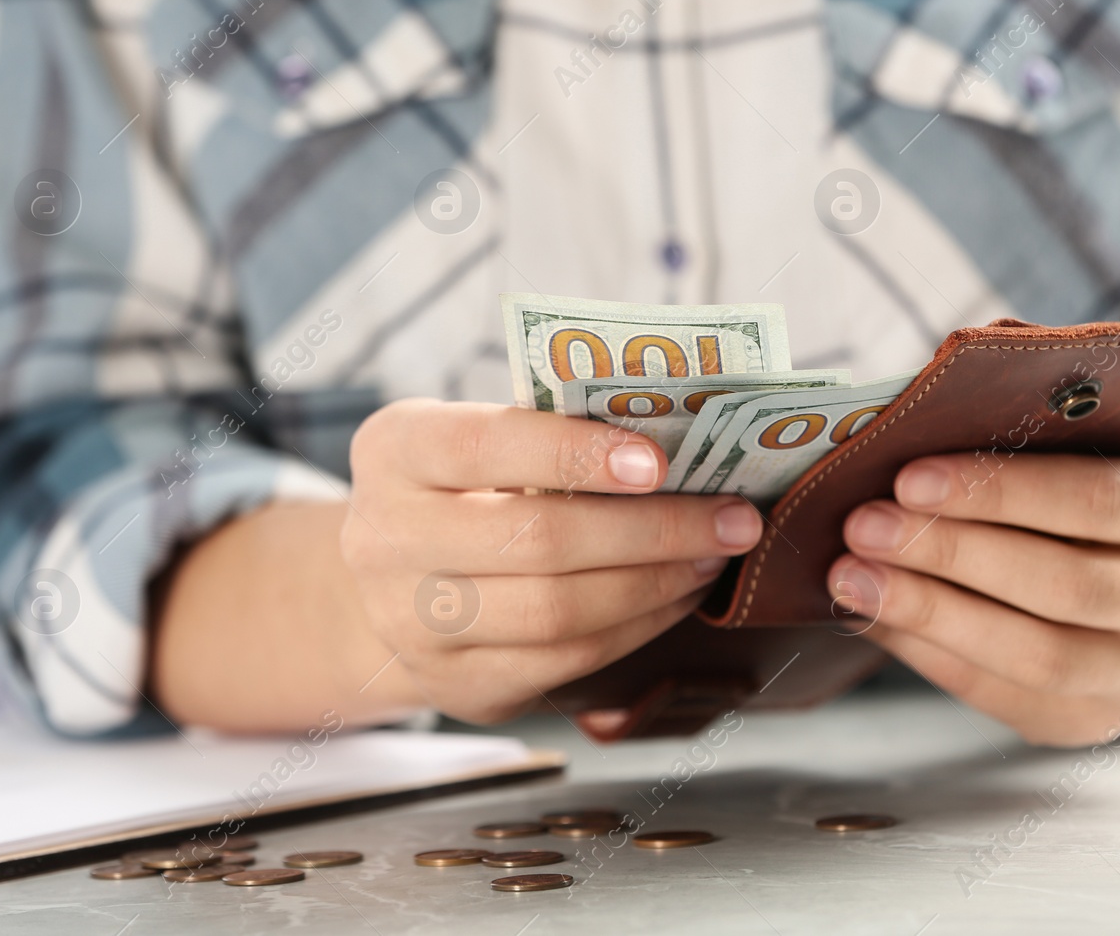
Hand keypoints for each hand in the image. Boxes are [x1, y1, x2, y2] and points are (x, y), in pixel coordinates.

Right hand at [340, 399, 763, 722]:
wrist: (389, 584)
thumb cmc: (460, 489)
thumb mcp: (475, 439)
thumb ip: (549, 434)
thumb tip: (681, 438)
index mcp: (396, 452)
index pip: (487, 446)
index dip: (576, 453)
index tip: (659, 461)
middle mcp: (387, 540)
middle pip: (537, 541)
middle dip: (653, 530)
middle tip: (731, 516)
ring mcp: (415, 624)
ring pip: (559, 612)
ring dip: (656, 583)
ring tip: (713, 555)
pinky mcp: (458, 685)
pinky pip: (567, 661)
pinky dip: (638, 626)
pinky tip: (677, 595)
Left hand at [832, 447, 1119, 745]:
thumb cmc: (1084, 493)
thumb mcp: (1082, 455)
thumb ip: (1021, 449)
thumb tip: (897, 451)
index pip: (1097, 500)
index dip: (1000, 491)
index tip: (909, 477)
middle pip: (1061, 583)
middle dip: (949, 553)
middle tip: (863, 526)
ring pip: (1035, 653)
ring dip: (929, 612)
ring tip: (852, 578)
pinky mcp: (1094, 720)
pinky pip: (1001, 694)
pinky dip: (928, 653)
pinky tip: (872, 617)